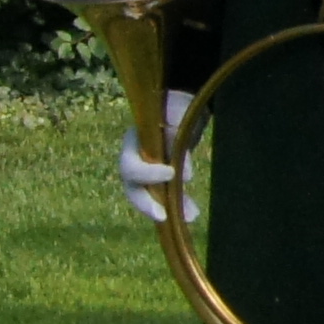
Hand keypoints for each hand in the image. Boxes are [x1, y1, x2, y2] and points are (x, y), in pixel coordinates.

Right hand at [115, 90, 195, 220]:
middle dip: (146, 203)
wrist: (181, 109)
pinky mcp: (161, 179)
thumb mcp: (175, 111)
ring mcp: (146, 172)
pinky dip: (180, 206)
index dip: (148, 173)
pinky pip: (166, 196)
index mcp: (132, 142)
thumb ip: (175, 130)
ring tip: (190, 217)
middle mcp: (135, 160)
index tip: (171, 173)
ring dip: (168, 208)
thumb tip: (178, 160)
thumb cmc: (174, 106)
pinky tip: (192, 214)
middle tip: (162, 214)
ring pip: (149, 196)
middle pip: (132, 187)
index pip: (131, 165)